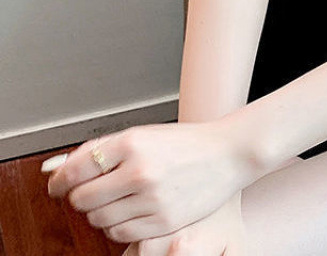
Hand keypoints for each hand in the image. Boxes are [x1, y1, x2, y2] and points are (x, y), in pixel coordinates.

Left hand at [46, 120, 255, 243]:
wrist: (228, 153)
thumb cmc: (186, 142)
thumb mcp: (145, 134)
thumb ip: (103, 149)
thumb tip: (60, 168)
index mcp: (133, 142)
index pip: (75, 170)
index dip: (59, 181)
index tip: (57, 185)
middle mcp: (140, 170)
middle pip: (82, 199)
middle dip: (83, 196)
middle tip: (96, 189)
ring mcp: (152, 198)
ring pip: (99, 220)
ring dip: (102, 212)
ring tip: (120, 198)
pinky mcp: (163, 222)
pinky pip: (121, 233)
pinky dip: (120, 225)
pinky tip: (134, 209)